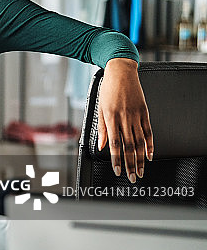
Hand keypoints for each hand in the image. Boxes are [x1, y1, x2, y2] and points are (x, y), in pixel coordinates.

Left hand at [97, 58, 153, 182]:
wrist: (121, 72)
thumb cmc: (108, 89)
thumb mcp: (100, 108)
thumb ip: (101, 129)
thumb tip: (100, 146)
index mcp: (110, 118)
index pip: (114, 144)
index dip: (116, 159)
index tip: (118, 170)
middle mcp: (124, 118)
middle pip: (129, 147)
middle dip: (130, 164)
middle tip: (132, 177)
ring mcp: (136, 115)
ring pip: (140, 142)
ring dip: (141, 159)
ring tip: (141, 171)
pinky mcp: (145, 112)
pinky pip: (149, 131)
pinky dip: (150, 145)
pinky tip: (150, 155)